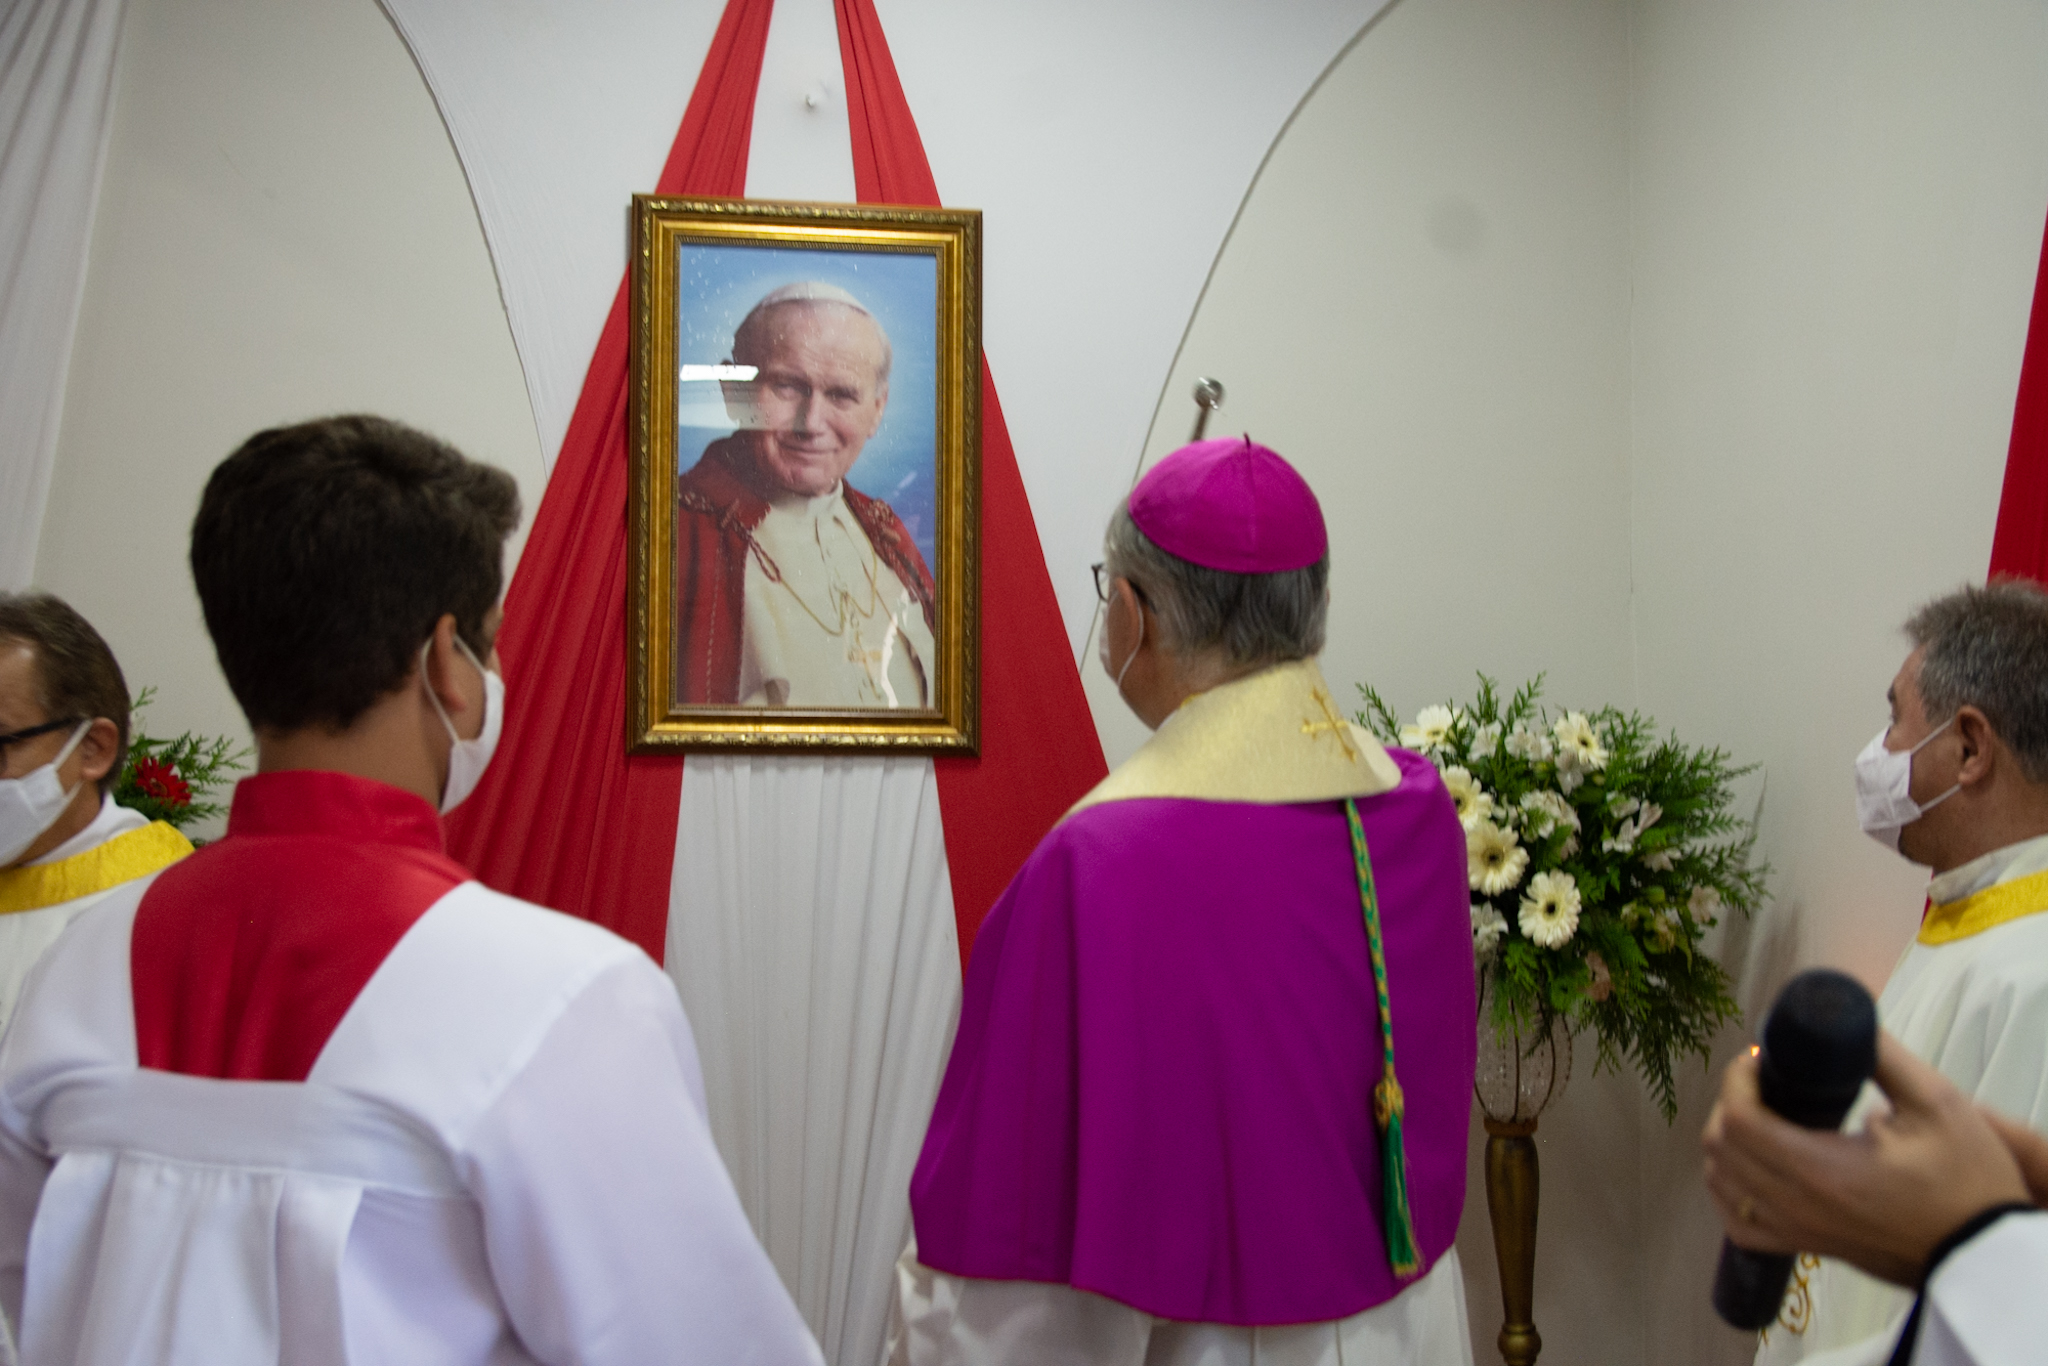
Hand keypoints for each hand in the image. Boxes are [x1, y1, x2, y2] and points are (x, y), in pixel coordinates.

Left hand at [1700, 1031, 2030, 1285]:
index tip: (1760, 1057)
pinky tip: (1750, 1166)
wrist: (1983, 1251)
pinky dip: (1729, 1190)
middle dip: (1731, 1101)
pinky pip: (1739, 1224)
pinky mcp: (1806, 1248)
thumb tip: (1845, 1022)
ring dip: (1726, 1141)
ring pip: (1721, 1183)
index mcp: (1821, 1170)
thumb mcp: (1937, 1104)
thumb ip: (1883, 1057)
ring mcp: (1797, 1231)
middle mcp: (1797, 1205)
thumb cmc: (1966, 1179)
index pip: (1740, 1121)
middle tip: (1764, 1079)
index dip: (1737, 1078)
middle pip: (1720, 1148)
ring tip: (1760, 1113)